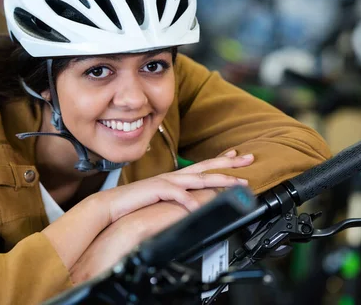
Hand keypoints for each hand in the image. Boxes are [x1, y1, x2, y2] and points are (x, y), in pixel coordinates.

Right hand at [94, 150, 252, 226]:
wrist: (111, 205)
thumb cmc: (134, 203)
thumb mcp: (160, 199)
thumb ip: (175, 198)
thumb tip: (192, 202)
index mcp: (174, 178)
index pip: (202, 165)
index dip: (221, 159)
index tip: (237, 154)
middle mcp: (173, 176)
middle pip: (206, 167)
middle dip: (229, 163)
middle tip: (249, 160)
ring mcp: (166, 181)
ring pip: (198, 178)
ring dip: (219, 180)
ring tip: (237, 183)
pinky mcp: (156, 190)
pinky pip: (176, 194)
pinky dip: (188, 200)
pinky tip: (197, 206)